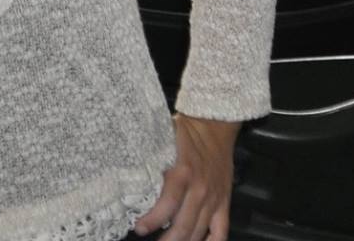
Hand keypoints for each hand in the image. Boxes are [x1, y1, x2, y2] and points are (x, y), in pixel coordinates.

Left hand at [134, 114, 238, 240]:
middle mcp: (200, 190)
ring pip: (199, 232)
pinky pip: (221, 231)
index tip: (139, 228)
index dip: (153, 220)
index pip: (167, 205)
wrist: (215, 125)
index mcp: (183, 173)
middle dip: (166, 240)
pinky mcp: (223, 202)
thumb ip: (152, 160)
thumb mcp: (163, 141)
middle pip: (183, 226)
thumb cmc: (185, 131)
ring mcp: (213, 199)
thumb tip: (129, 174)